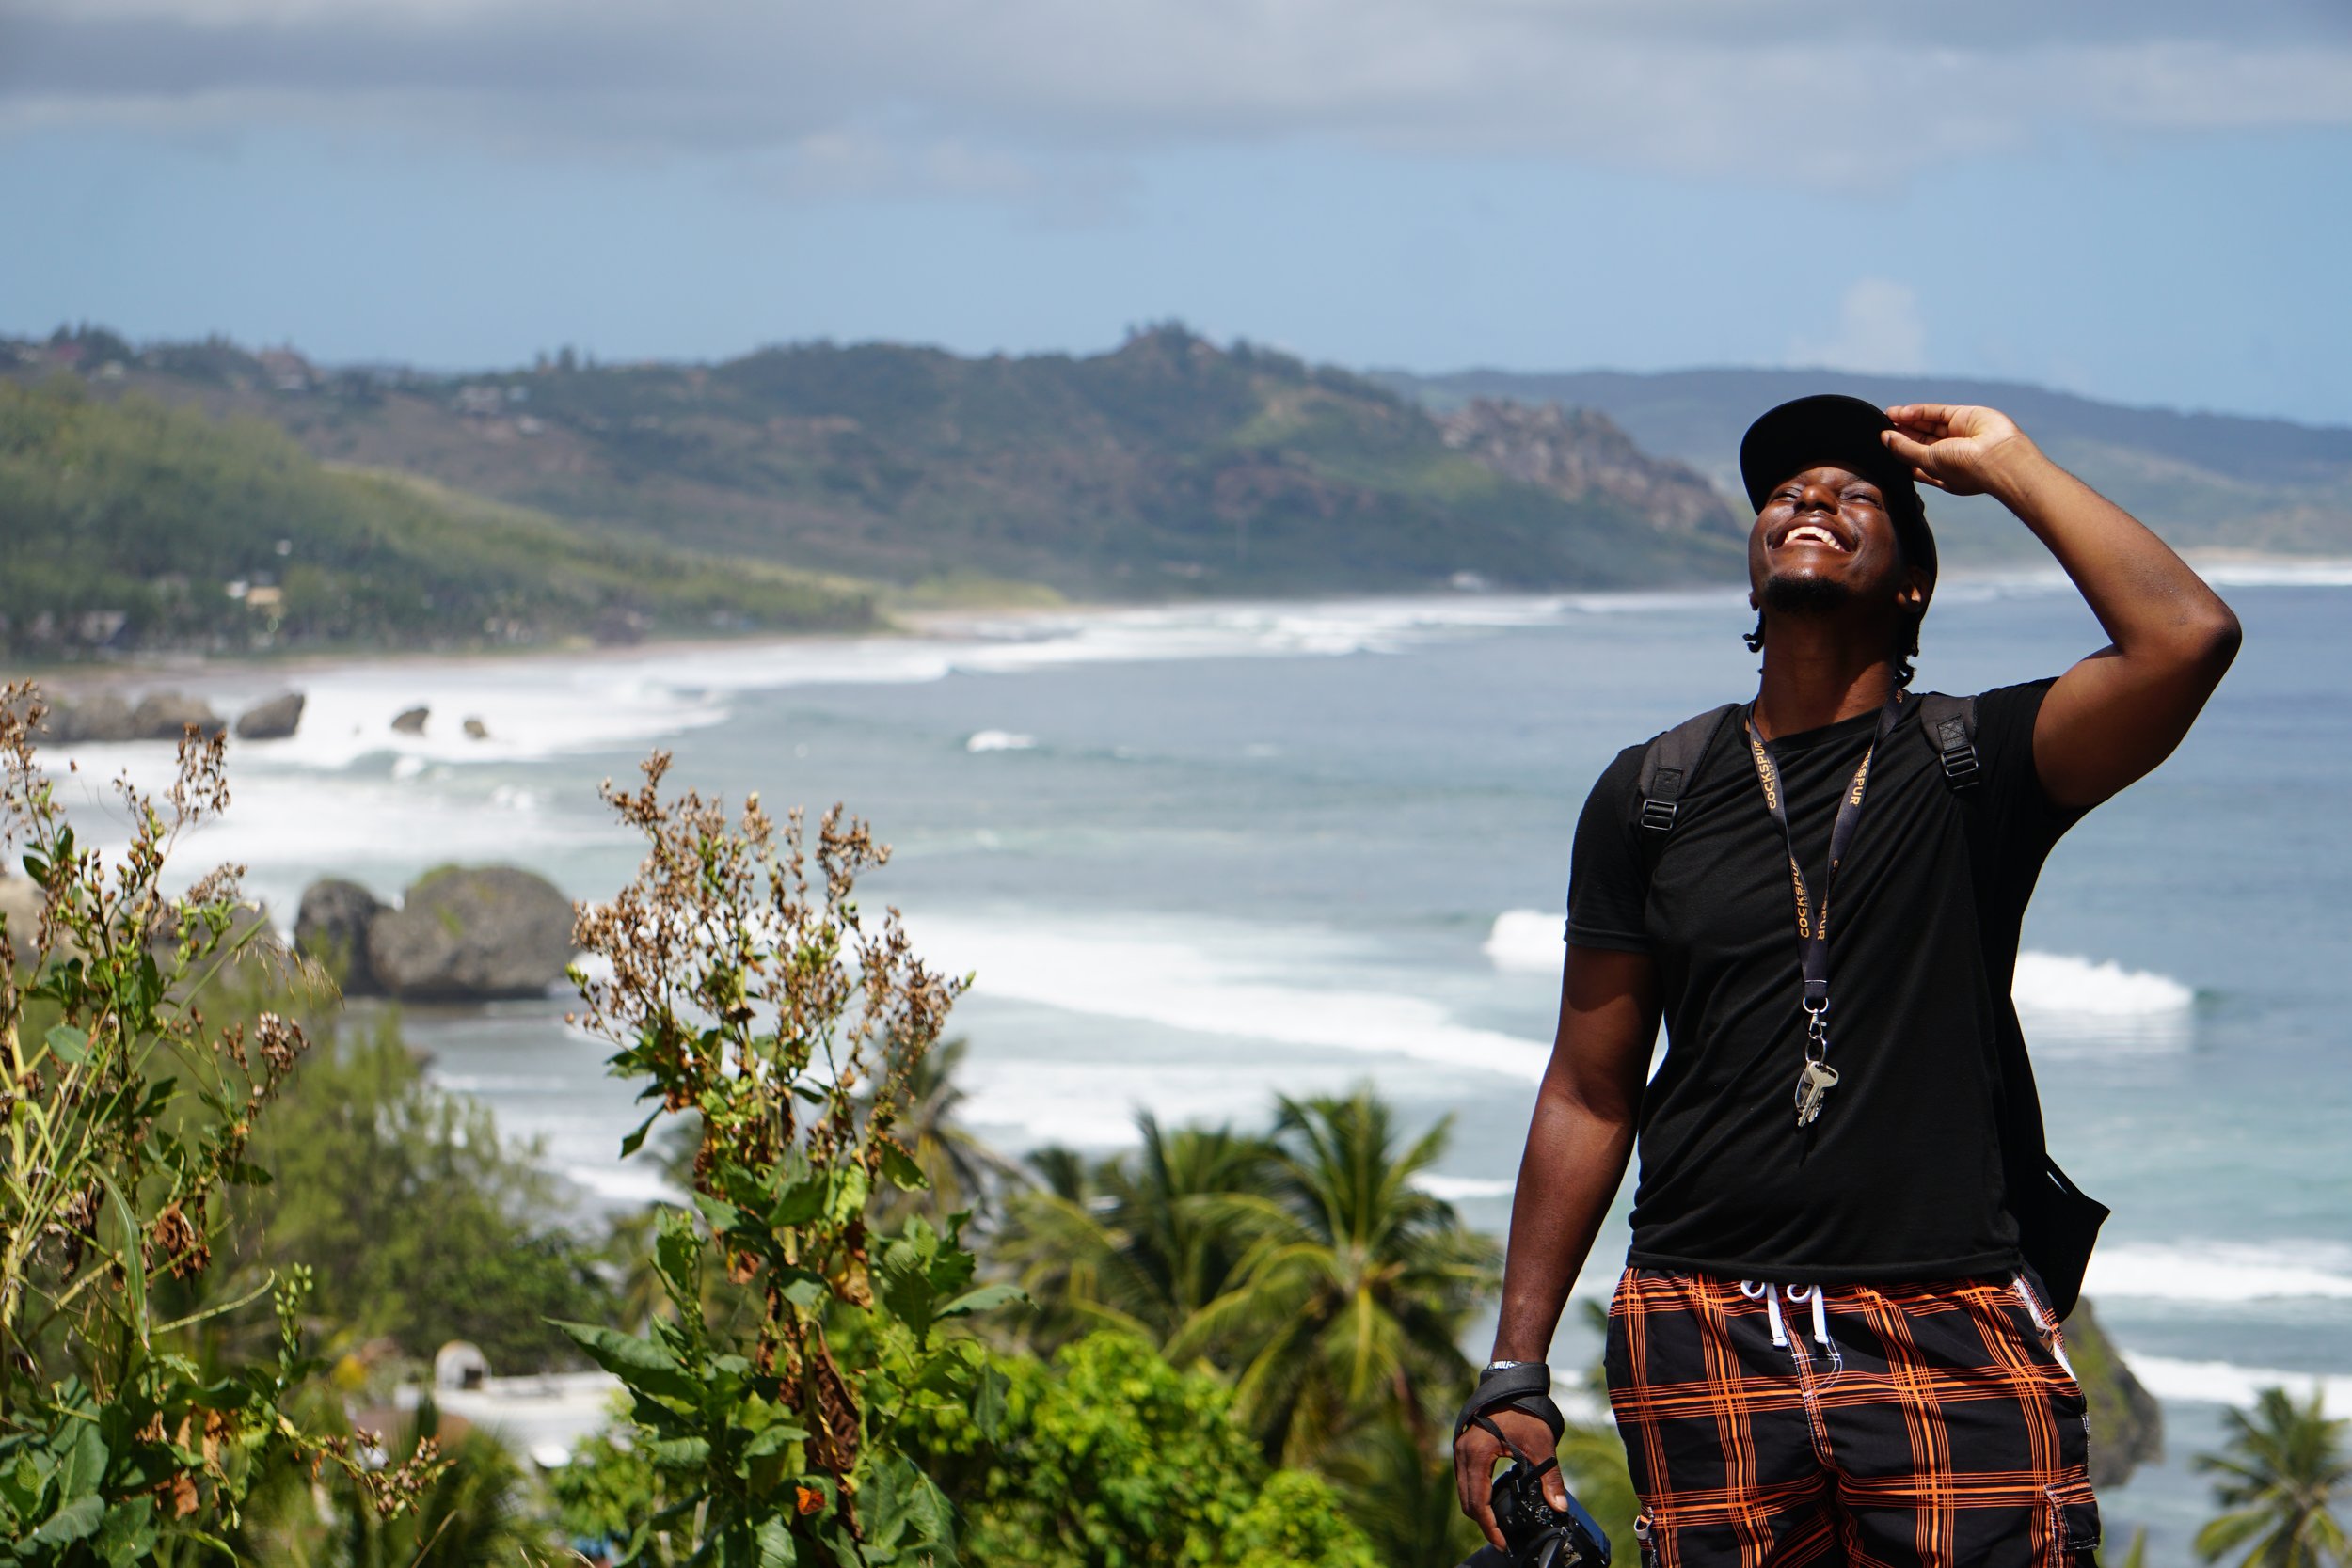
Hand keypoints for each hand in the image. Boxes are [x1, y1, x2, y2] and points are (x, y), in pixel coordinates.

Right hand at [1453, 1408, 1569, 1552]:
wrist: (1511, 1385)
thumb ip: (1550, 1478)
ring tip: (1497, 1523)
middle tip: (1501, 1537)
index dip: (1489, 1526)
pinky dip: (1475, 1494)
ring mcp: (1460, 1449)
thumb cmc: (1524, 1411)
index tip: (1501, 1542)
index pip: (1478, 1501)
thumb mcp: (1540, 1445)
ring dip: (1478, 1509)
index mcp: (1477, 1454)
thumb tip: (1559, 1506)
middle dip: (1482, 1522)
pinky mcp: (1463, 1448)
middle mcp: (1463, 1453)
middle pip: (1466, 1501)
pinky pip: (1465, 1479)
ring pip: (1463, 1491)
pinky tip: (1492, 1500)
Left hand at [1881, 403, 2037, 497]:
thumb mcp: (1928, 462)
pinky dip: (1919, 412)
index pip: (1916, 462)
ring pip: (1927, 425)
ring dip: (1907, 420)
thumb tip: (1885, 437)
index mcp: (1943, 473)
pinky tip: (1901, 412)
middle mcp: (1951, 454)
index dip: (1899, 452)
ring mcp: (1959, 434)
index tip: (1882, 444)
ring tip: (1887, 415)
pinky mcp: (1965, 417)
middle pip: (1920, 441)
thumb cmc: (1965, 469)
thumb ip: (1905, 449)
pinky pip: (1937, 413)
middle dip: (1901, 433)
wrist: (2001, 458)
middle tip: (1881, 426)